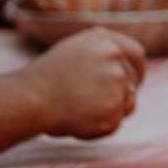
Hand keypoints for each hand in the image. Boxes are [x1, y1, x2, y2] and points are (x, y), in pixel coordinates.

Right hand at [24, 27, 146, 138]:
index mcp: (105, 40)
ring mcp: (116, 82)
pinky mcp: (113, 109)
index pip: (137, 54)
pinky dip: (100, 127)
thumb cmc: (48, 79)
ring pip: (126, 104)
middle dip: (122, 95)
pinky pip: (115, 123)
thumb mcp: (76, 52)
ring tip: (79, 110)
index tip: (133, 82)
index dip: (137, 70)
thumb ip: (103, 54)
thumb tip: (128, 69)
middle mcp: (114, 57)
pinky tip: (78, 121)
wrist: (30, 99)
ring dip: (109, 111)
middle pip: (132, 82)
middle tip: (99, 104)